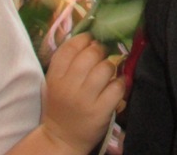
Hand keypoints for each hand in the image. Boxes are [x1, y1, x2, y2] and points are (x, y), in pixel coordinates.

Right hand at [41, 33, 124, 154]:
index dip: (84, 39)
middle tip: (101, 56)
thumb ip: (69, 60)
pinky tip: (116, 85)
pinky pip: (117, 86)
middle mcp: (68, 88)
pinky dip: (120, 82)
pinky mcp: (99, 112)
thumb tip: (93, 37)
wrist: (62, 139)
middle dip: (100, 51)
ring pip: (106, 68)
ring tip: (108, 73)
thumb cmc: (63, 105)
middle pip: (91, 54)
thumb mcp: (57, 82)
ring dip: (111, 66)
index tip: (91, 40)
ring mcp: (84, 100)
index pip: (70, 48)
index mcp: (55, 78)